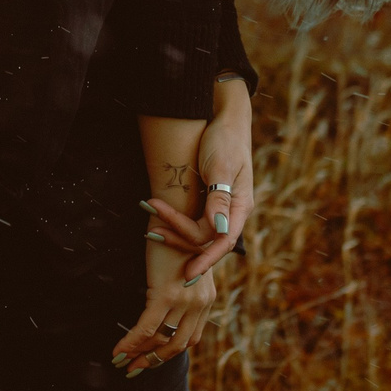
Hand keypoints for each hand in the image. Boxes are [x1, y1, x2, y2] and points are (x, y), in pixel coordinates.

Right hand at [111, 231, 215, 373]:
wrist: (178, 210)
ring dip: (139, 355)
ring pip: (160, 339)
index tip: (150, 361)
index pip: (189, 338)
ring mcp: (185, 299)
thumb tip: (163, 308)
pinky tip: (118, 350)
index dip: (168, 353)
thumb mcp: (183, 267)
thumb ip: (180, 289)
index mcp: (206, 299)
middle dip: (153, 361)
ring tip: (122, 361)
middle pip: (176, 344)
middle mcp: (200, 303)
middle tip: (133, 369)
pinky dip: (130, 342)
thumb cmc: (176, 236)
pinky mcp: (166, 293)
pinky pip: (146, 327)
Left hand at [151, 79, 252, 282]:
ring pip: (199, 233)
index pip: (222, 243)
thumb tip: (220, 229)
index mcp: (240, 206)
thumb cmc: (224, 139)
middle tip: (151, 231)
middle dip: (178, 239)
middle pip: (207, 240)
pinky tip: (161, 219)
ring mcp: (223, 207)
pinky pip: (196, 221)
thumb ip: (219, 198)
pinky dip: (178, 222)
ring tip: (150, 226)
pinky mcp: (212, 201)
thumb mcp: (219, 166)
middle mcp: (233, 211)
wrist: (224, 117)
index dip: (205, 261)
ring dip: (175, 231)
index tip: (187, 274)